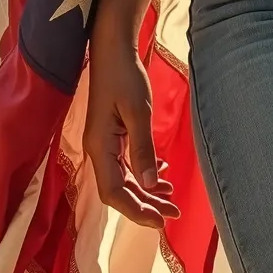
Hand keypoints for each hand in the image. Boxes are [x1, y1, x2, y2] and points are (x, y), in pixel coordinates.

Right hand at [85, 11, 180, 229]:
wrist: (113, 50)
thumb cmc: (125, 76)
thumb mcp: (138, 113)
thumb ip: (143, 150)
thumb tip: (149, 185)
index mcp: (100, 147)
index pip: (113, 192)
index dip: (136, 210)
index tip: (161, 221)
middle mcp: (98, 150)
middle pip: (118, 190)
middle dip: (145, 205)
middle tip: (174, 214)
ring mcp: (104, 144)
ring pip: (123, 179)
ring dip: (145, 191)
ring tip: (171, 198)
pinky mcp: (112, 136)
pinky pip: (125, 165)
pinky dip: (142, 173)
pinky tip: (161, 173)